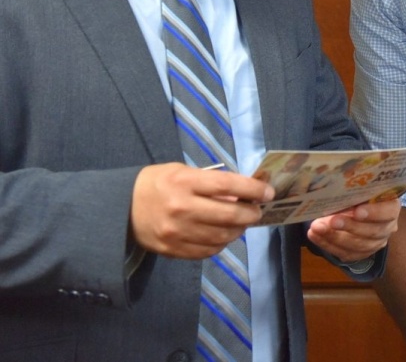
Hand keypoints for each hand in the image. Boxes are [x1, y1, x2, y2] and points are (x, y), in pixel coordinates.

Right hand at [130, 163, 272, 258]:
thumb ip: (211, 182)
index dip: (252, 190)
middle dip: (251, 214)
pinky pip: (207, 251)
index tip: (267, 192)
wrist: (120, 209)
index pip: (227, 186)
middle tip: (257, 211)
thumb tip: (243, 193)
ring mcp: (176, 233)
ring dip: (239, 230)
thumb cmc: (157, 184)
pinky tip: (224, 235)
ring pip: (221, 236)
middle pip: (229, 215)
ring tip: (242, 223)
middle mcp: (181, 208)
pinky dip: (221, 243)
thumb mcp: (183, 172)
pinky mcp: (173, 250)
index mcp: (184, 182)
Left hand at [307, 196, 401, 262]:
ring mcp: (375, 243)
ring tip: (316, 228)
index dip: (374, 213)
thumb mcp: (362, 189)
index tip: (357, 211)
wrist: (361, 210)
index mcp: (391, 207)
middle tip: (331, 221)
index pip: (389, 212)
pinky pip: (346, 254)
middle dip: (350, 227)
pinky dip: (327, 245)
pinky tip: (314, 236)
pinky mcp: (361, 254)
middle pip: (372, 232)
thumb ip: (354, 191)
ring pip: (358, 246)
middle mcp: (387, 227)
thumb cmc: (361, 194)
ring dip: (334, 237)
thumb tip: (335, 189)